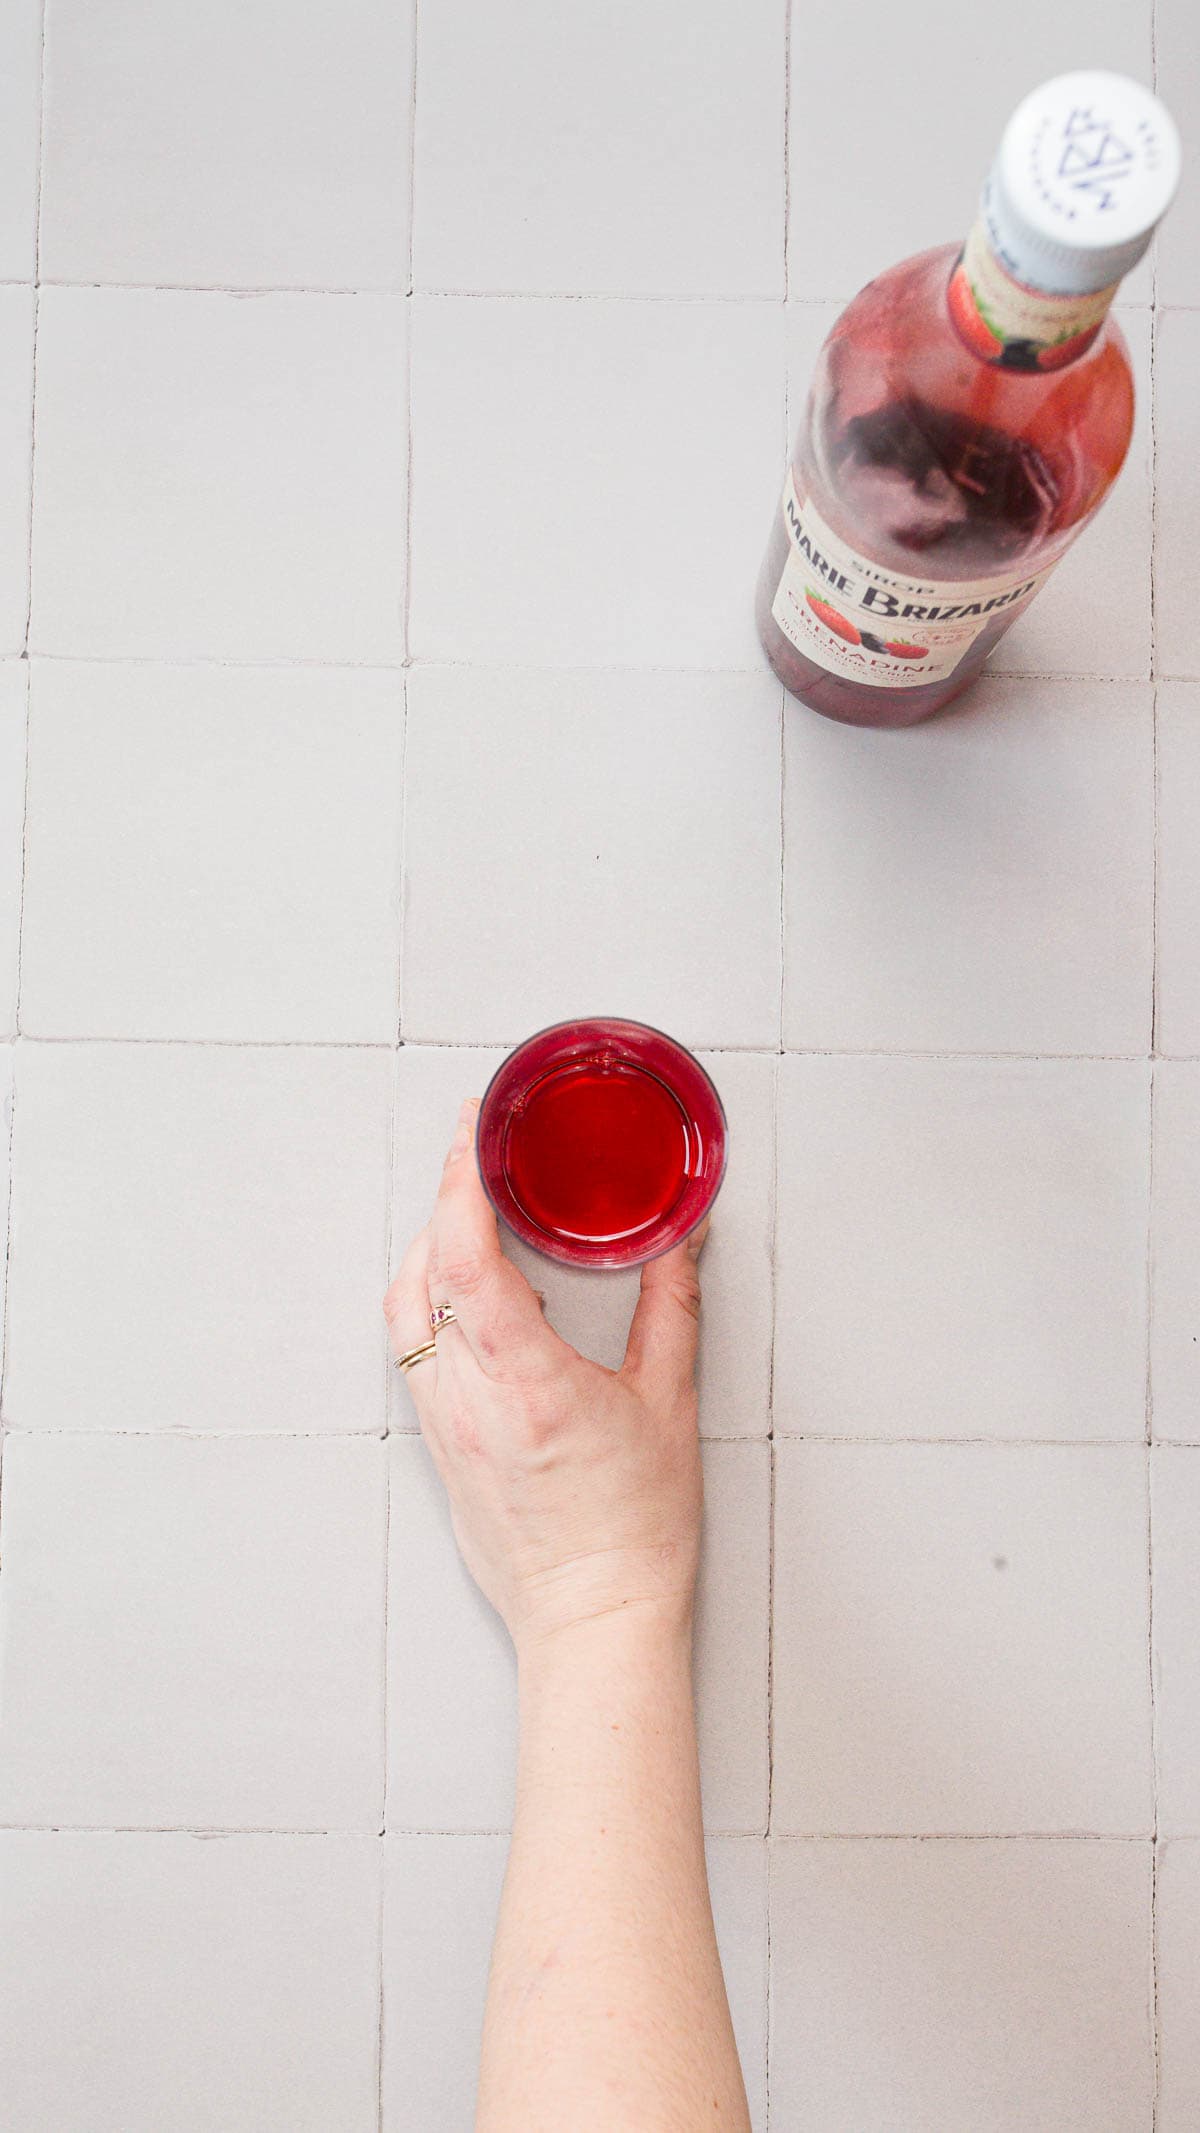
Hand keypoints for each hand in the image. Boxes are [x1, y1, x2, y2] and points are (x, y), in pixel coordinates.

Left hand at [384, 1098, 708, 1655]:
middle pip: (424, 1271)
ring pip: (405, 1309)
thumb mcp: (670, 1405)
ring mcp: (444, 1424)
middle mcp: (469, 1401)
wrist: (593, 1620)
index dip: (460, 1183)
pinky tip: (468, 1292)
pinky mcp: (437, 1445)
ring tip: (469, 1214)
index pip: (467, 1259)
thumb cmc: (635, 1531)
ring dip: (428, 1249)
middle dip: (444, 1199)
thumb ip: (671, 1310)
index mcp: (527, 1385)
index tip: (472, 1132)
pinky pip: (413, 1350)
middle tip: (476, 1152)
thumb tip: (680, 1241)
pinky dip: (430, 1299)